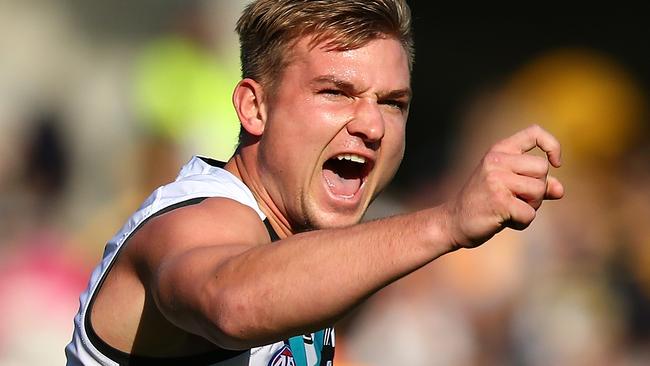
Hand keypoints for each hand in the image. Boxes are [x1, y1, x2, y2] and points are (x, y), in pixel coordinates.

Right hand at [444, 124, 563, 248]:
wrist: (453, 222)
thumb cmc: (483, 203)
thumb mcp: (508, 186)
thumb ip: (534, 184)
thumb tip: (560, 190)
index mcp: (499, 151)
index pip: (535, 133)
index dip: (552, 146)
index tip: (555, 163)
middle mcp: (496, 160)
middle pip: (542, 169)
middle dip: (538, 188)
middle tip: (518, 199)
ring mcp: (496, 180)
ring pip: (539, 190)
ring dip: (531, 206)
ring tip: (510, 209)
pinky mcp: (499, 201)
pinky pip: (530, 213)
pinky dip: (522, 222)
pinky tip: (504, 220)